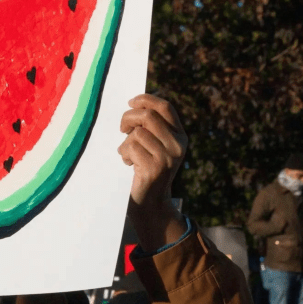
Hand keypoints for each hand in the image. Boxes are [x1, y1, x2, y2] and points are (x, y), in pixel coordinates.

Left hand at [119, 94, 188, 249]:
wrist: (151, 203)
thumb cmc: (147, 171)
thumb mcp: (156, 147)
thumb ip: (152, 129)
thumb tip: (136, 105)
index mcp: (180, 136)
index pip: (165, 107)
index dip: (146, 100)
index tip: (130, 102)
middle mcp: (177, 145)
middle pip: (147, 117)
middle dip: (128, 118)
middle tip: (122, 129)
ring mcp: (167, 157)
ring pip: (136, 134)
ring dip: (125, 143)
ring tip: (128, 155)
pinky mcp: (154, 168)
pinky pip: (130, 149)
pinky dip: (124, 154)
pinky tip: (128, 164)